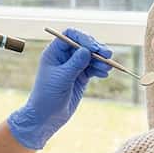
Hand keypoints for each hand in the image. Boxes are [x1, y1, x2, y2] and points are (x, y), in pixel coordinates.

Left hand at [7, 29, 111, 149]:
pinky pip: (93, 68)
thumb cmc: (47, 96)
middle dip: (96, 48)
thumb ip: (75, 63)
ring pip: (90, 57)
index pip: (70, 35)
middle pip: (83, 44)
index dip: (83, 38)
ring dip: (101, 60)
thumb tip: (87, 50)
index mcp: (54, 52)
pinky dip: (100, 69)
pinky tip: (104, 74)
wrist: (46, 117)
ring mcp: (73, 67)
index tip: (93, 47)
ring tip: (107, 67)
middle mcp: (64, 57)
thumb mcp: (61, 78)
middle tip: (107, 55)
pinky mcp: (80, 77)